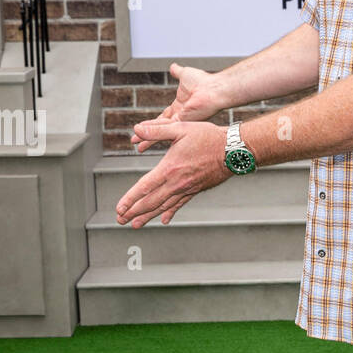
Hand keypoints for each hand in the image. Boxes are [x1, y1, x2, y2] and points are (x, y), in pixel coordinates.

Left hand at [116, 120, 231, 227]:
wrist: (233, 151)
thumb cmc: (208, 137)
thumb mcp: (180, 128)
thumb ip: (156, 130)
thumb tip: (137, 129)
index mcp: (170, 169)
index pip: (144, 188)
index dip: (130, 199)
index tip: (120, 208)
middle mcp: (177, 183)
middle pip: (151, 202)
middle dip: (134, 212)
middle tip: (121, 220)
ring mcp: (186, 189)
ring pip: (163, 207)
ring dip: (148, 216)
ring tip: (135, 224)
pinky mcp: (195, 190)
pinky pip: (180, 204)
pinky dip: (170, 212)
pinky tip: (164, 219)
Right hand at [131, 63, 227, 151]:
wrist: (213, 88)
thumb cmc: (205, 82)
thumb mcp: (185, 75)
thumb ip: (177, 72)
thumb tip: (173, 67)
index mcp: (180, 106)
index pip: (163, 117)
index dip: (152, 122)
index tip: (142, 127)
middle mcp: (180, 116)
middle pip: (160, 128)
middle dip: (146, 135)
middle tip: (135, 142)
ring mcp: (181, 122)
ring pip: (160, 131)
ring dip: (147, 137)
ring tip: (136, 144)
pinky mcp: (182, 124)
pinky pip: (165, 128)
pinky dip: (153, 132)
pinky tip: (143, 137)